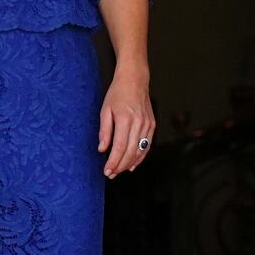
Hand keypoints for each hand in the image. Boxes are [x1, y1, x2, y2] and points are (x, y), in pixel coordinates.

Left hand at [98, 63, 154, 178]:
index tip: (107, 170)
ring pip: (140, 150)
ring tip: (119, 170)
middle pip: (131, 152)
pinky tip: (132, 164)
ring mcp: (148, 124)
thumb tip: (102, 149)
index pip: (120, 147)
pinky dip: (140, 156)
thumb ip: (104, 131)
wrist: (135, 80)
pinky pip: (147, 145)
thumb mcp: (105, 110)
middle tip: (111, 174)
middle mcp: (139, 123)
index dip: (113, 162)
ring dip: (129, 163)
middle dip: (120, 166)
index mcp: (125, 119)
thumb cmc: (117, 93)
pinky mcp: (152, 124)